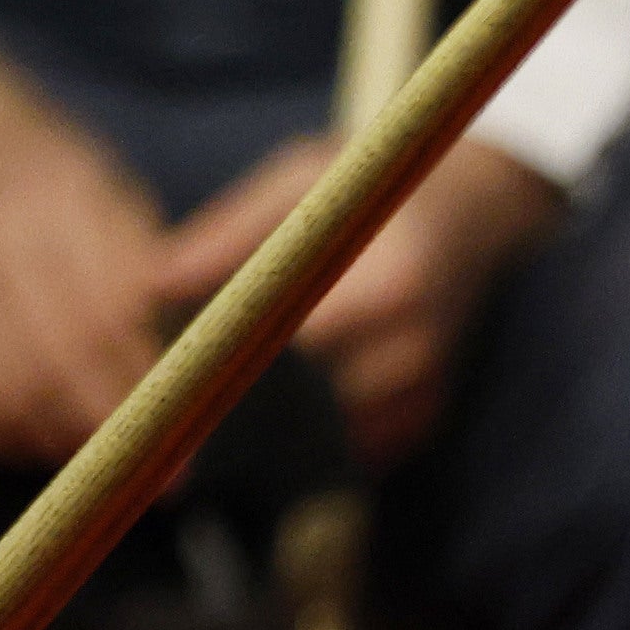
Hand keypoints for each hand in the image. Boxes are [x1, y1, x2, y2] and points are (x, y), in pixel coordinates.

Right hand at [0, 44, 171, 469]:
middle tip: (151, 470)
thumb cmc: (57, 185)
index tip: (182, 431)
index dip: (144, 384)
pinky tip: (39, 444)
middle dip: (109, 430)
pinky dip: (2, 438)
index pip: (106, 317)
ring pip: (3, 393)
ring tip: (101, 464)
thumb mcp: (118, 204)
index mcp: (59, 202)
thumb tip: (197, 378)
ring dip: (59, 444)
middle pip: (53, 363)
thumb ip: (149, 283)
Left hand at [152, 129, 563, 464]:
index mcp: (387, 282)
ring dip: (278, 430)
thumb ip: (229, 230)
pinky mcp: (429, 408)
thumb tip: (153, 282)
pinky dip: (317, 441)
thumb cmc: (375, 183)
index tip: (173, 372)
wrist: (476, 207)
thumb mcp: (301, 179)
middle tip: (182, 396)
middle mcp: (414, 343)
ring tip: (223, 405)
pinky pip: (360, 450)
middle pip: (307, 406)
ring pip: (329, 437)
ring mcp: (426, 383)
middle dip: (243, 403)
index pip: (288, 348)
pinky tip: (281, 419)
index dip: (226, 365)